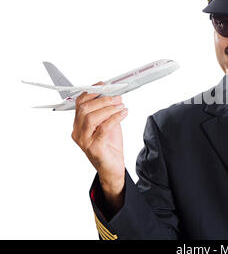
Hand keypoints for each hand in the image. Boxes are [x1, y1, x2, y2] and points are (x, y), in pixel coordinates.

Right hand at [71, 82, 127, 209]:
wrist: (112, 167)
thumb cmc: (109, 145)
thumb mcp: (108, 123)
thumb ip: (106, 111)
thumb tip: (114, 95)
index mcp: (78, 124)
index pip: (79, 103)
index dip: (91, 92)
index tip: (104, 85)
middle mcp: (77, 132)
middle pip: (85, 109)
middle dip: (103, 100)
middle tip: (117, 97)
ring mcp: (84, 141)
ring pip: (92, 117)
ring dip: (109, 108)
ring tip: (121, 105)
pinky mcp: (94, 147)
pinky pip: (103, 128)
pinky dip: (115, 117)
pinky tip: (124, 113)